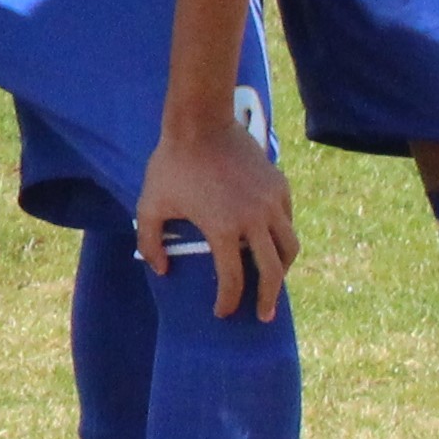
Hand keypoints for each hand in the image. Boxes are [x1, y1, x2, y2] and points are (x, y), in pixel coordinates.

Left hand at [137, 118, 299, 322]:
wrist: (201, 123)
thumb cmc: (170, 165)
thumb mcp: (149, 204)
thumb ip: (149, 241)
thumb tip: (162, 270)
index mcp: (223, 229)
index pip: (232, 280)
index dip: (228, 302)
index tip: (223, 313)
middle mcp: (255, 220)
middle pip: (272, 272)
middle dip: (268, 298)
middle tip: (263, 315)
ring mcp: (272, 203)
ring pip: (289, 247)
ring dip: (282, 270)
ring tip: (273, 283)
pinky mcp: (281, 187)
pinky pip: (288, 222)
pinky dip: (282, 239)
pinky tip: (270, 245)